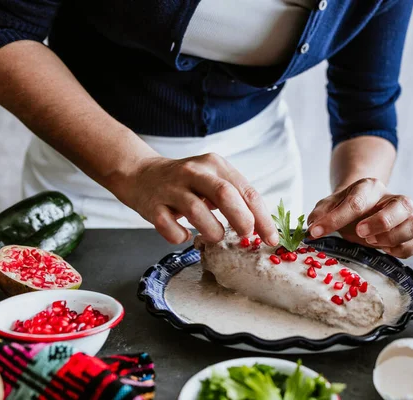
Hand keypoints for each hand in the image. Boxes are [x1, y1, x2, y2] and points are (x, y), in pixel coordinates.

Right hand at [121, 153, 278, 244]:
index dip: (262, 218)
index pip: (246, 191)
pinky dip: (181, 237)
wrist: (140, 173)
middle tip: (245, 236)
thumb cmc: (186, 183)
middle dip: (241, 220)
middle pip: (225, 195)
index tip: (271, 238)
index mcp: (215, 165)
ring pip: (197, 211)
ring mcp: (171, 189)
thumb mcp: (213, 180)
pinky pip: (170, 228)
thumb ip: (236, 198)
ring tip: (214, 237)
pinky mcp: (152, 206)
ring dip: (212, 231)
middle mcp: (194, 173)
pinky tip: (185, 235)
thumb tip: (262, 228)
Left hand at [307, 178, 412, 257]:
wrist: (360, 207)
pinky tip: (384, 250)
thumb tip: (312, 228)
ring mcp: (404, 217)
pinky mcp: (409, 234)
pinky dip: (402, 250)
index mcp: (369, 187)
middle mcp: (392, 199)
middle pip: (402, 205)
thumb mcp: (329, 205)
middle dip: (381, 222)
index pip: (356, 201)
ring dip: (393, 237)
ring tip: (371, 242)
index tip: (316, 232)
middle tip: (359, 232)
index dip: (335, 219)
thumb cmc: (345, 206)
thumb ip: (320, 214)